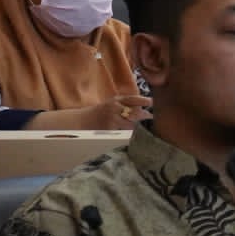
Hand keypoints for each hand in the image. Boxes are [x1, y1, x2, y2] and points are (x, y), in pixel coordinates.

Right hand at [37, 95, 151, 130]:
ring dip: (138, 126)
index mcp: (115, 100)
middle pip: (133, 112)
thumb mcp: (111, 105)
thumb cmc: (100, 113)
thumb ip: (125, 105)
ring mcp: (112, 118)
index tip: (152, 102)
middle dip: (143, 115)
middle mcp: (114, 107)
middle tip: (151, 118)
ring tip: (143, 128)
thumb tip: (144, 110)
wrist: (81, 121)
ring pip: (130, 123)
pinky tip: (134, 136)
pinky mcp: (109, 128)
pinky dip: (130, 134)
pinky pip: (123, 132)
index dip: (143, 100)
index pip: (132, 99)